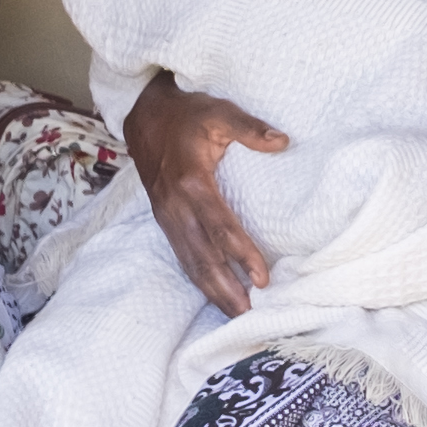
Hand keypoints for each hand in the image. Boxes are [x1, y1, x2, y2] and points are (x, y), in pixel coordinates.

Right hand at [125, 75, 290, 317]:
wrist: (144, 116)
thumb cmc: (185, 115)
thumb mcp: (218, 112)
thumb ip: (249, 128)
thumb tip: (282, 142)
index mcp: (192, 183)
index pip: (220, 227)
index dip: (241, 254)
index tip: (263, 278)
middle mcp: (176, 207)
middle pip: (202, 256)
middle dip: (225, 288)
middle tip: (248, 314)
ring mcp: (167, 217)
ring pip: (189, 261)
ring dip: (211, 290)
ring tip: (235, 313)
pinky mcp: (165, 221)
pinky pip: (182, 255)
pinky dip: (198, 277)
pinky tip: (214, 293)